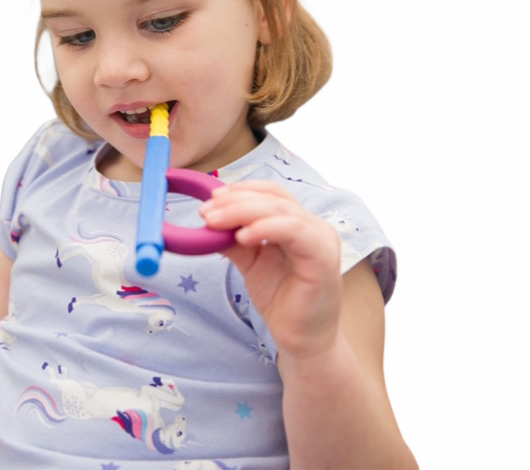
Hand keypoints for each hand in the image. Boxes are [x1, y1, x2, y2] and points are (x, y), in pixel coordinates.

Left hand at [199, 181, 343, 358]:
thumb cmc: (282, 300)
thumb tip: (208, 220)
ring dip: (243, 211)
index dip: (242, 190)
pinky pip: (294, 231)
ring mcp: (322, 240)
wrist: (302, 340)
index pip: (272, 193)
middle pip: (273, 198)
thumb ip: (234, 240)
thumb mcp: (251, 263)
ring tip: (214, 222)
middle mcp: (314, 226)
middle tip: (206, 212)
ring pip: (281, 210)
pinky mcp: (324, 259)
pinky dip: (265, 228)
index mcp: (299, 223)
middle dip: (235, 201)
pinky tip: (242, 236)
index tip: (211, 197)